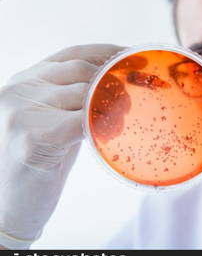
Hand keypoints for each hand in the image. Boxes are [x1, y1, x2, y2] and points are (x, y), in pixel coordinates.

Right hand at [0, 44, 123, 248]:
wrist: (14, 202)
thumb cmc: (44, 158)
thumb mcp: (58, 117)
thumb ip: (78, 97)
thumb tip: (120, 81)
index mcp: (27, 79)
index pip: (73, 54)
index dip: (107, 53)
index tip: (134, 58)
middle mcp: (20, 88)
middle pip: (82, 70)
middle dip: (115, 81)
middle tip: (132, 100)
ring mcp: (22, 111)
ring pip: (84, 93)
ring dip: (112, 106)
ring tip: (119, 123)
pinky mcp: (32, 137)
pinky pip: (82, 120)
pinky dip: (103, 125)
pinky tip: (108, 136)